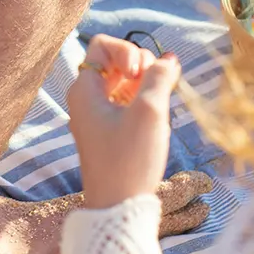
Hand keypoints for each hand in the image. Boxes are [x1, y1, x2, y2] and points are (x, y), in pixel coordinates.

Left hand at [67, 35, 181, 209]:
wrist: (117, 208)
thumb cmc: (129, 160)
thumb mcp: (149, 112)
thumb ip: (159, 77)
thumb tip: (169, 58)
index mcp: (84, 89)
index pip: (102, 45)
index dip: (127, 50)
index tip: (139, 73)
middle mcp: (86, 99)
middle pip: (115, 61)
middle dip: (141, 66)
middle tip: (154, 90)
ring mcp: (97, 115)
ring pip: (124, 82)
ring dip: (145, 85)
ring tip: (157, 106)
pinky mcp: (110, 131)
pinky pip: (126, 101)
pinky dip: (143, 101)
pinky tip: (156, 118)